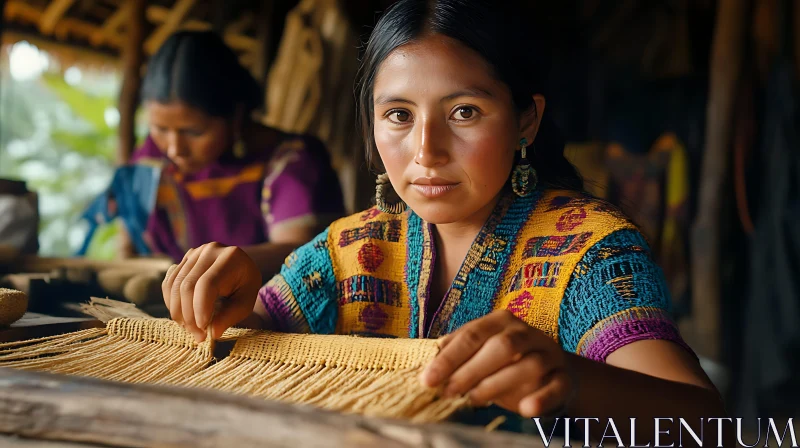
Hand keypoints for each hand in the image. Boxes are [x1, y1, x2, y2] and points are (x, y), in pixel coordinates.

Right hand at [162, 242, 261, 341]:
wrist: (240, 268)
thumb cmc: (244, 287)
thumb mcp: (246, 302)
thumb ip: (231, 316)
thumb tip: (212, 332)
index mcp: (230, 257)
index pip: (207, 284)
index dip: (200, 308)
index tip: (203, 330)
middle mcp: (209, 250)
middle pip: (187, 286)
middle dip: (189, 316)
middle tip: (198, 336)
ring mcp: (194, 253)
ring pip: (174, 286)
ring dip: (178, 313)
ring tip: (191, 329)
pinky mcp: (183, 260)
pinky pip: (169, 283)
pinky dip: (172, 304)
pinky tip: (183, 316)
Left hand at [419, 309, 574, 417]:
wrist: (551, 372)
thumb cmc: (504, 362)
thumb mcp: (480, 352)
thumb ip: (457, 353)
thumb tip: (428, 364)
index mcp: (501, 321)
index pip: (472, 334)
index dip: (449, 358)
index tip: (427, 379)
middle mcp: (526, 333)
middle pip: (501, 346)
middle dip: (471, 370)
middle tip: (448, 391)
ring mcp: (548, 354)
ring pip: (528, 365)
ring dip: (498, 384)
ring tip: (474, 400)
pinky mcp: (564, 377)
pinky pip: (556, 387)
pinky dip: (542, 399)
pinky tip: (526, 409)